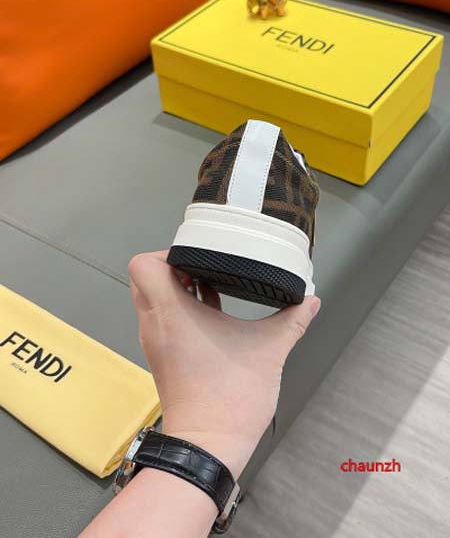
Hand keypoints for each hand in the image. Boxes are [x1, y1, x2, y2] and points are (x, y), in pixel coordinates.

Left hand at [128, 251, 320, 477]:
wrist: (208, 447)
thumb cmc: (230, 398)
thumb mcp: (269, 351)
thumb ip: (293, 321)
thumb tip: (312, 301)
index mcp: (171, 313)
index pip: (143, 265)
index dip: (166, 252)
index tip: (197, 255)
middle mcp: (155, 324)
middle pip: (144, 278)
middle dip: (171, 266)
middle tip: (204, 265)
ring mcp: (155, 341)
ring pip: (150, 298)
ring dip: (174, 287)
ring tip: (209, 282)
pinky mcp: (162, 356)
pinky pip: (161, 318)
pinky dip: (178, 307)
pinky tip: (211, 309)